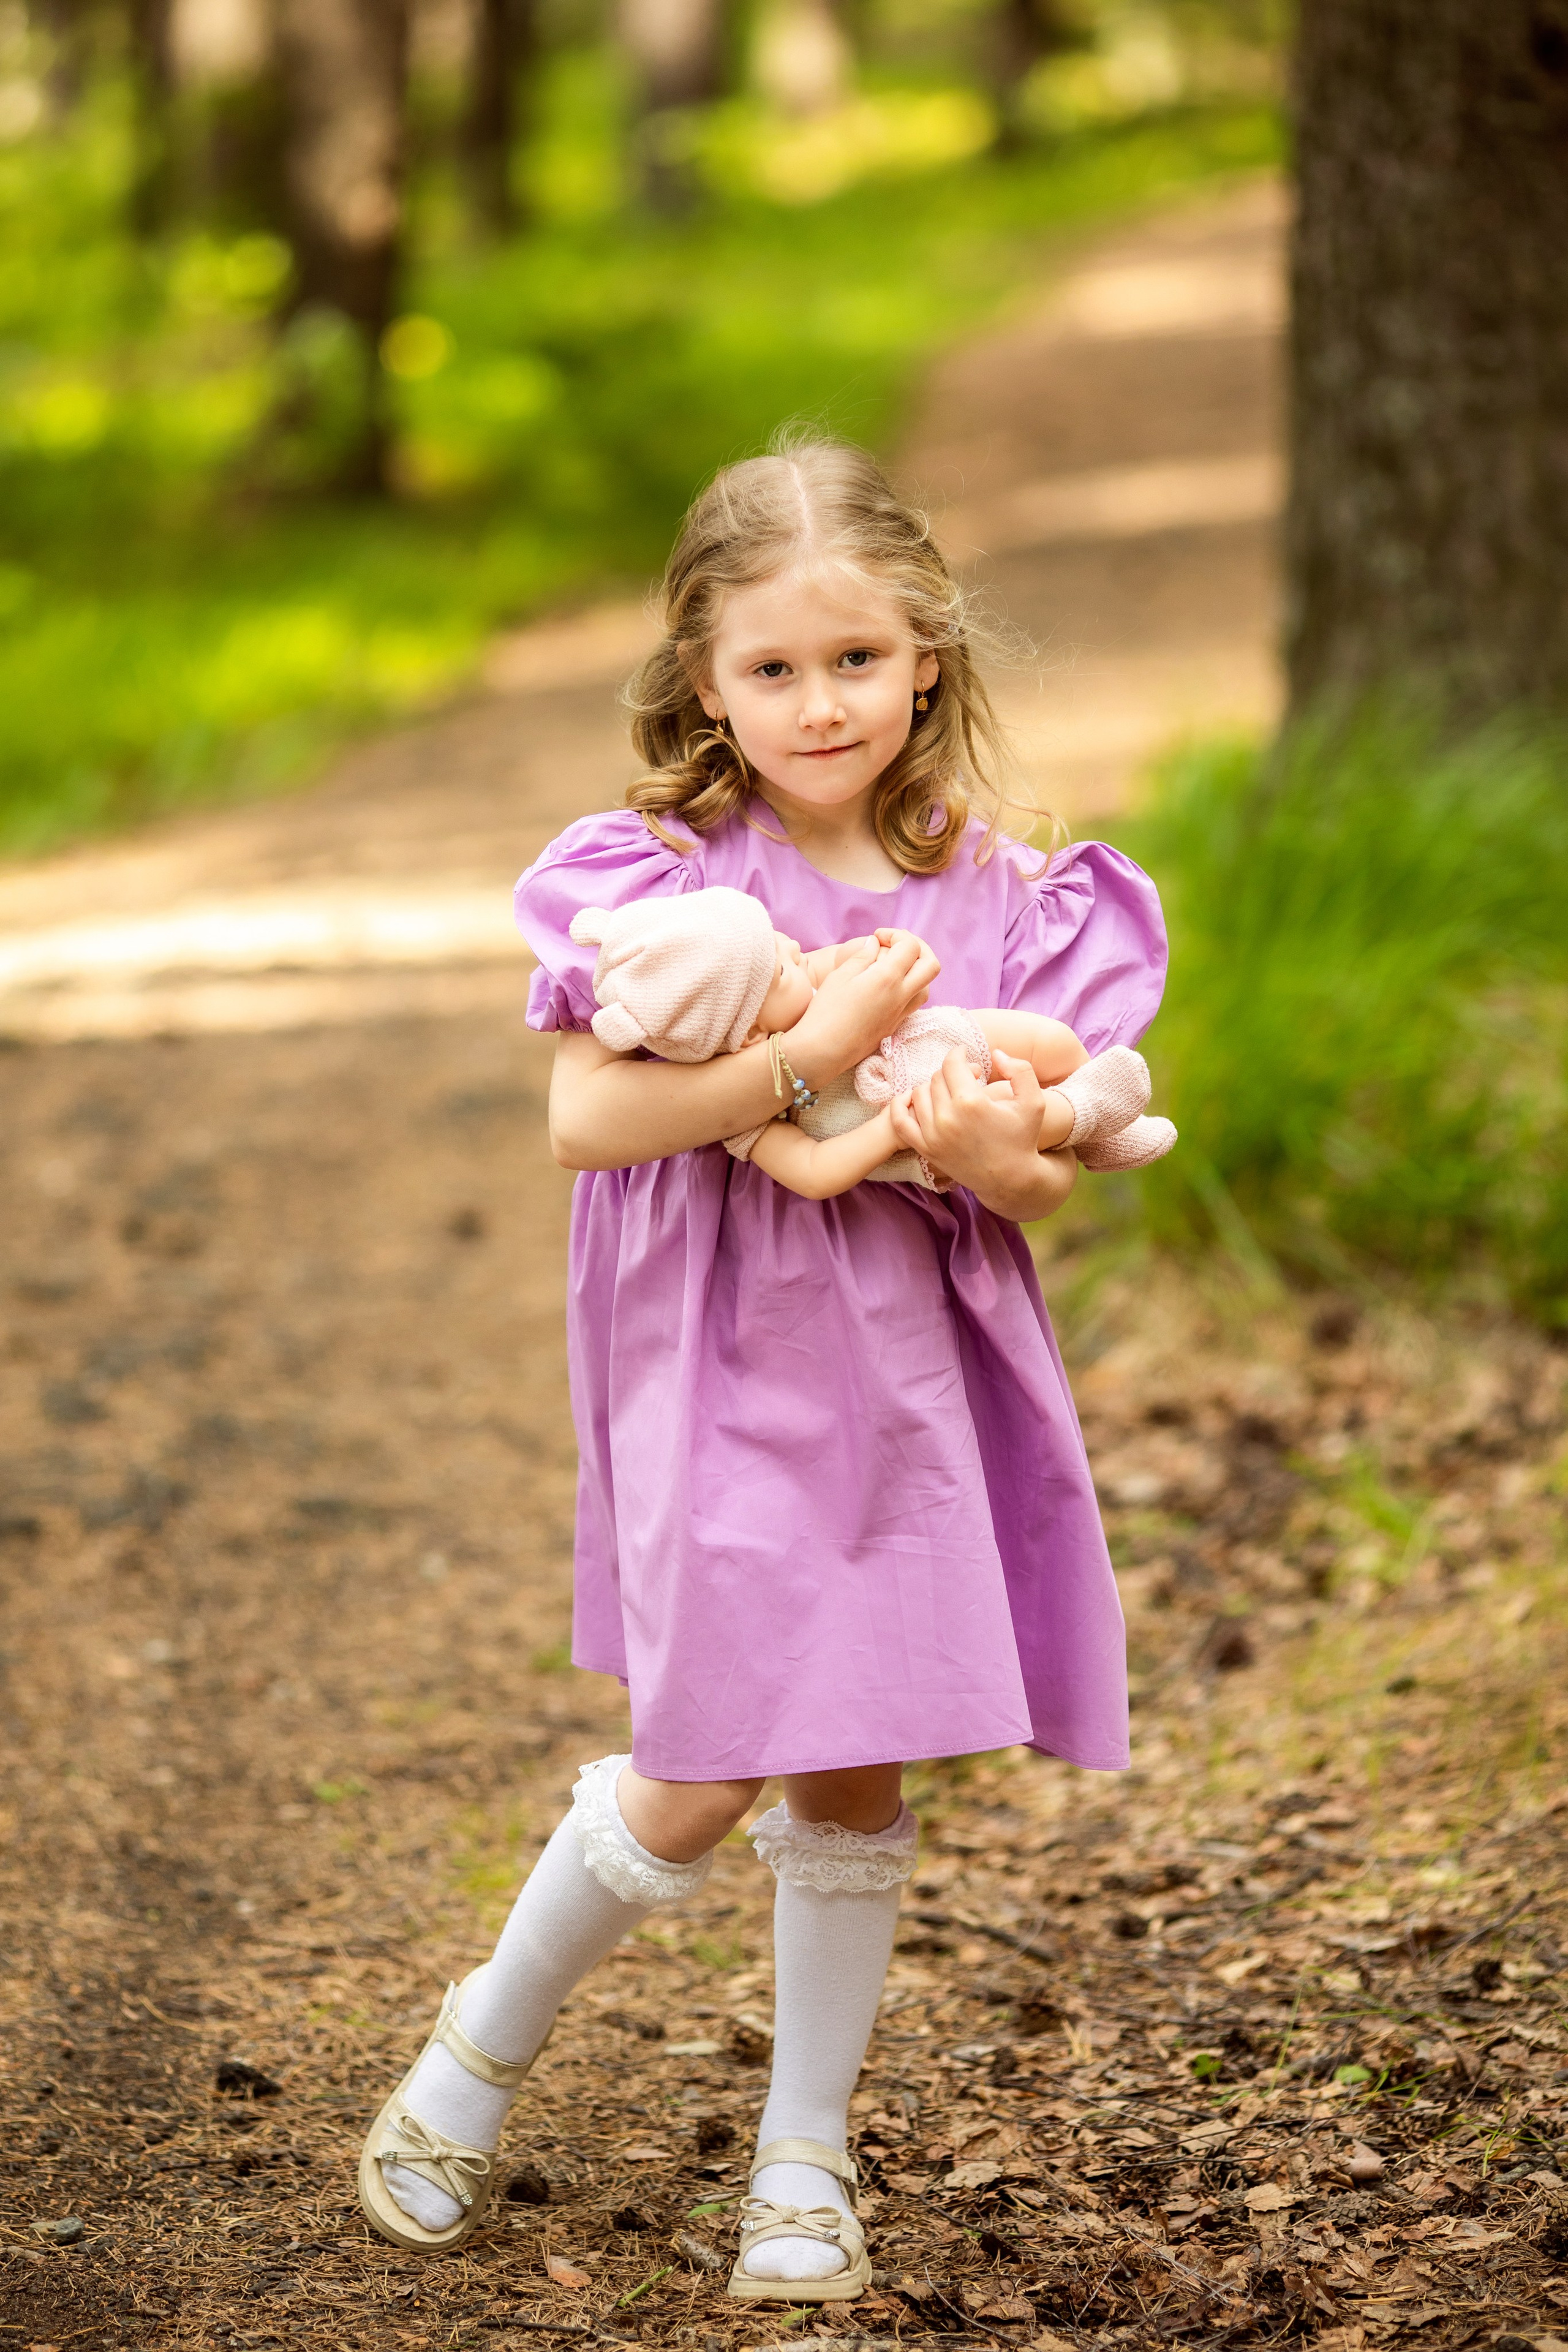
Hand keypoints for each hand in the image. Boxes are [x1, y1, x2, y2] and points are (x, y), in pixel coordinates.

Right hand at [785, 931, 940, 1088]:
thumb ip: (862, 955)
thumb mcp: (840, 975)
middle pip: (931, 965)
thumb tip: (874, 943)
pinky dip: (910, 988)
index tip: (877, 937)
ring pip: (927, 986)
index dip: (896, 935)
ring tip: (894, 967)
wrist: (824, 1051)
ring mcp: (900, 1013)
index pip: (911, 946)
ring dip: (917, 970)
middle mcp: (901, 996)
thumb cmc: (827, 1011)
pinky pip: (914, 1003)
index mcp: (888, 979)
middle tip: (896, 946)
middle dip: (919, 948)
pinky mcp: (895, 1026)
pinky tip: (889, 987)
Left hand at [889, 1046, 1069, 1218]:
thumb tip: (996, 1053)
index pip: (952, 1064)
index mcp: (971, 1102)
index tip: (965, 1056)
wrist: (1010, 1179)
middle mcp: (947, 1118)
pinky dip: (900, 1105)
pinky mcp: (925, 1149)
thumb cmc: (1022, 1138)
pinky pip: (899, 1121)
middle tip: (966, 1078)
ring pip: (918, 1094)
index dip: (958, 1054)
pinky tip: (913, 1099)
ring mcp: (932, 1135)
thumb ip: (1020, 1070)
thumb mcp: (1034, 1102)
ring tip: (950, 1091)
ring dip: (932, 1087)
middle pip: (937, 1078)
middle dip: (951, 1072)